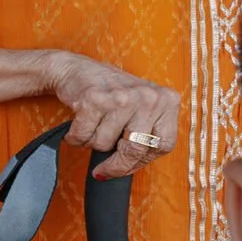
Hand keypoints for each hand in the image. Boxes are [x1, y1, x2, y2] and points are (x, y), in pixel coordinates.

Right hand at [39, 51, 179, 178]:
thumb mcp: (141, 108)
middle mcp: (148, 97)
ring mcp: (122, 97)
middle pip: (135, 149)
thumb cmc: (110, 92)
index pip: (163, 145)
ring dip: (92, 142)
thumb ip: (147, 133)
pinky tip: (78, 124)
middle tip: (102, 170)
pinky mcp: (94, 99)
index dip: (142, 162)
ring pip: (104, 144)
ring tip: (92, 126)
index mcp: (167, 100)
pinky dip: (75, 137)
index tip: (126, 168)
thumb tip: (130, 168)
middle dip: (115, 165)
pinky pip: (83, 136)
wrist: (76, 70)